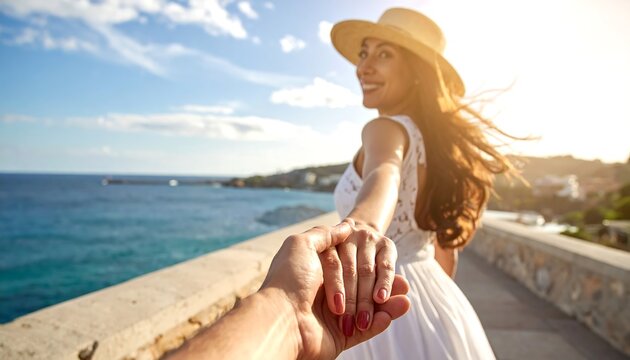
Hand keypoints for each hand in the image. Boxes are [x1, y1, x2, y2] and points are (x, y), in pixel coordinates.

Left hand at [261, 220, 408, 358]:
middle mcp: (329, 292)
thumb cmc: (290, 279)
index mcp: (321, 272)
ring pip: (370, 308)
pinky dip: (382, 321)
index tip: (387, 262)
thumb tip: (347, 226)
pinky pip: (367, 329)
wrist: (281, 318)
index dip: (371, 266)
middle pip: (365, 287)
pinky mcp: (341, 336)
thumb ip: (326, 234)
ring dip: (389, 304)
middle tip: (403, 284)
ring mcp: (336, 315)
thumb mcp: (303, 245)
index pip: (354, 266)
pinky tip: (396, 311)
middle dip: (384, 286)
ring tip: (405, 300)